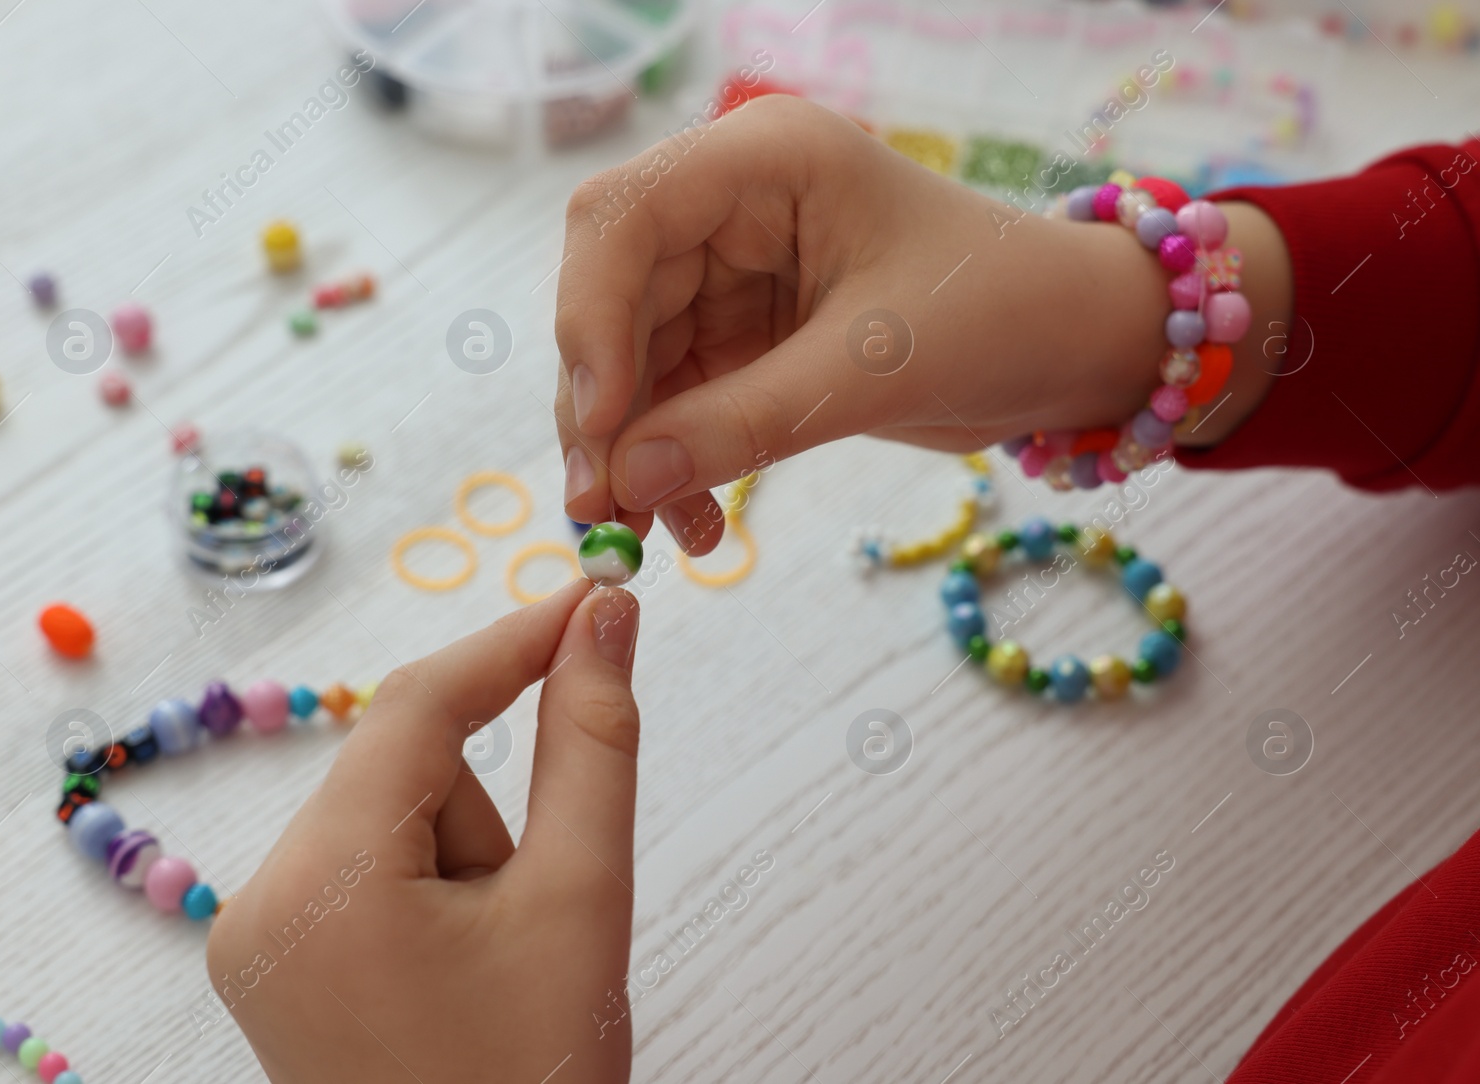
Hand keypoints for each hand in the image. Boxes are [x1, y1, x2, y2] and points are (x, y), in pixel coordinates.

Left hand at [208, 581, 641, 1083]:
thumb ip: (594, 745)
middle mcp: (260, 900)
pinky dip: (439, 888)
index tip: (595, 599)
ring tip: (501, 966)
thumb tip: (606, 619)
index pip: (418, 706)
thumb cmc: (536, 1078)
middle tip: (541, 912)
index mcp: (321, 883)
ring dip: (471, 861)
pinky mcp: (278, 964)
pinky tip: (467, 971)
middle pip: (408, 770)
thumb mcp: (581, 901)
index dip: (514, 641)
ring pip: (396, 819)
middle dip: (493, 816)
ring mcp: (259, 938)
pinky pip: (371, 869)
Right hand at [554, 95, 1286, 552]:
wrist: (1076, 349)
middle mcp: (732, 207)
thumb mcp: (874, 368)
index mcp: (764, 162)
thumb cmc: (1003, 313)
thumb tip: (621, 486)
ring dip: (630, 452)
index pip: (622, 219)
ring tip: (644, 536)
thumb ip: (742, 423)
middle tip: (601, 507)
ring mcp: (732, 274)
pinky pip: (674, 404)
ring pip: (631, 362)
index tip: (601, 425)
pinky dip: (671, 466)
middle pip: (609, 296)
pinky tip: (693, 526)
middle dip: (601, 405)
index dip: (591, 320)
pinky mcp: (744, 339)